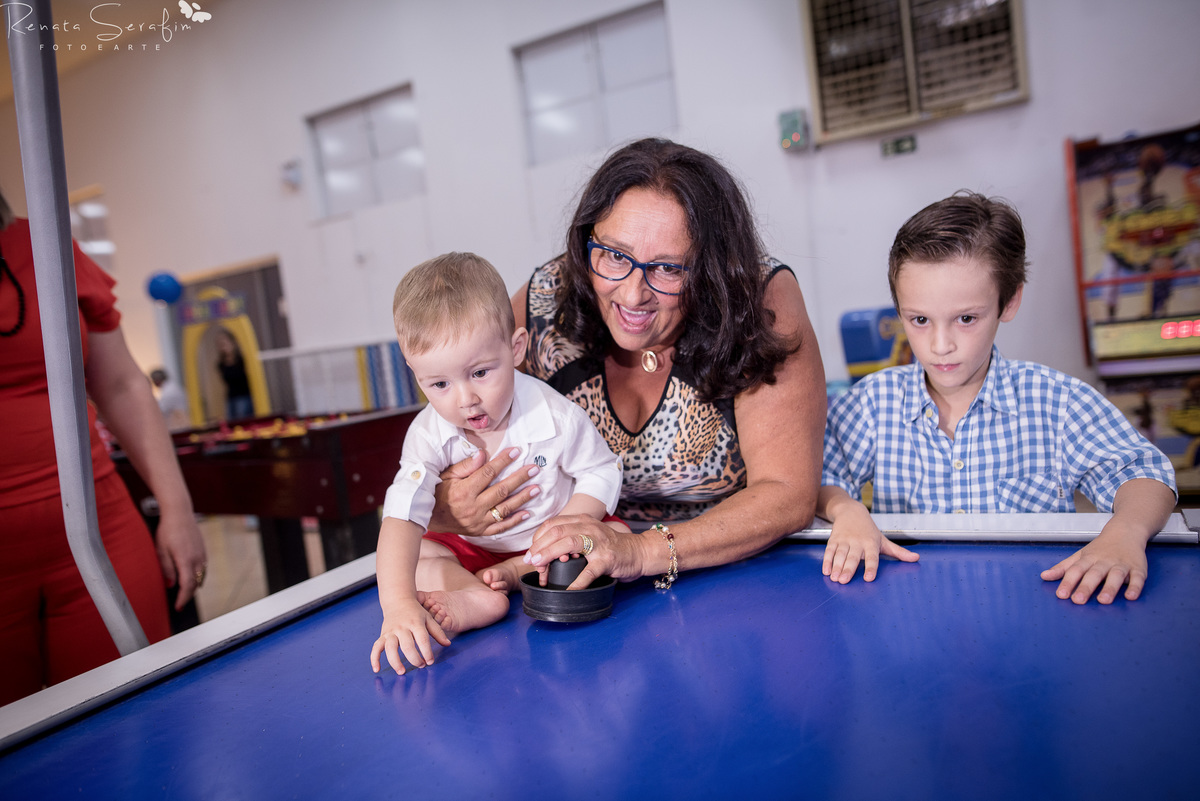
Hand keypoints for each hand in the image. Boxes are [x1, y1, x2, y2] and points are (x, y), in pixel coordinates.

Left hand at [153, 508, 207, 610]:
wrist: (180, 513)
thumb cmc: (167, 530)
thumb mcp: (161, 550)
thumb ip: (166, 568)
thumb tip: (170, 585)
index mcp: (185, 559)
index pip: (187, 585)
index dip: (183, 598)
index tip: (178, 607)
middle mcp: (197, 558)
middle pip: (195, 583)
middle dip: (187, 595)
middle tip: (179, 603)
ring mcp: (202, 554)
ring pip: (200, 576)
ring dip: (193, 586)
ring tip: (183, 592)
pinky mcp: (203, 550)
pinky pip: (202, 569)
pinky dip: (197, 576)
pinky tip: (189, 576)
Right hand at [370, 598, 451, 674]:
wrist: (398, 600)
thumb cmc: (416, 612)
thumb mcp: (428, 618)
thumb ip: (438, 632)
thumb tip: (447, 644)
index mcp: (415, 623)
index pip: (422, 639)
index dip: (426, 652)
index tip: (430, 662)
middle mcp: (402, 627)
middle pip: (407, 645)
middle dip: (414, 658)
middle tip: (421, 665)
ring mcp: (391, 631)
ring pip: (390, 648)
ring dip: (395, 661)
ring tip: (402, 671)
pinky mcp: (382, 635)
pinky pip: (376, 647)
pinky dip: (374, 658)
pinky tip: (377, 669)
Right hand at [429, 448, 540, 535]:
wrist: (429, 518)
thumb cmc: (438, 493)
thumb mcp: (447, 476)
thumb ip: (465, 466)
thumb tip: (482, 453)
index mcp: (464, 491)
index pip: (488, 473)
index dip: (503, 461)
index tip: (516, 451)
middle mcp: (473, 507)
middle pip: (501, 490)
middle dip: (519, 478)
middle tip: (534, 469)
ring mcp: (478, 521)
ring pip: (504, 509)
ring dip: (522, 498)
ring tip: (537, 488)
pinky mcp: (481, 531)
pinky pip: (501, 527)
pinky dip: (515, 521)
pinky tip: (528, 513)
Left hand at [524, 515, 639, 589]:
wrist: (638, 551)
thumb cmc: (610, 546)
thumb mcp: (588, 534)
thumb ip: (569, 538)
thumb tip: (542, 553)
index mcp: (581, 521)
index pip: (552, 524)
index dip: (537, 539)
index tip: (531, 554)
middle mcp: (589, 527)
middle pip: (556, 532)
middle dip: (539, 547)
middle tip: (531, 562)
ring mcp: (599, 543)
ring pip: (569, 544)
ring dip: (550, 556)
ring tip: (540, 568)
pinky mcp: (607, 560)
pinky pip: (588, 571)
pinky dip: (576, 582)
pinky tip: (567, 591)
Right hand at [822, 505, 917, 583]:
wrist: (851, 511)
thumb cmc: (869, 529)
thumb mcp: (884, 540)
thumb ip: (899, 552)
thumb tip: (916, 558)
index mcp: (871, 543)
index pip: (872, 557)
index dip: (870, 567)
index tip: (868, 578)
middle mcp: (857, 542)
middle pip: (852, 557)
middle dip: (848, 569)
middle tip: (844, 581)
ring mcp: (844, 540)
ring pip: (840, 555)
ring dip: (836, 566)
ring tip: (834, 578)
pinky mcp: (834, 539)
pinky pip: (829, 551)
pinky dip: (826, 561)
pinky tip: (826, 571)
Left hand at [1040, 522, 1148, 603]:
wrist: (1125, 532)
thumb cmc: (1100, 548)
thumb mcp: (1080, 555)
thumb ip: (1063, 568)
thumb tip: (1043, 577)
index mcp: (1088, 559)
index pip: (1076, 570)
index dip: (1068, 582)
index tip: (1061, 595)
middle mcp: (1104, 561)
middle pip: (1094, 574)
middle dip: (1086, 587)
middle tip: (1078, 600)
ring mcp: (1121, 564)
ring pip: (1116, 576)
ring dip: (1110, 588)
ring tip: (1103, 601)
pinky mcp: (1138, 568)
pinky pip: (1138, 578)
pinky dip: (1135, 587)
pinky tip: (1131, 596)